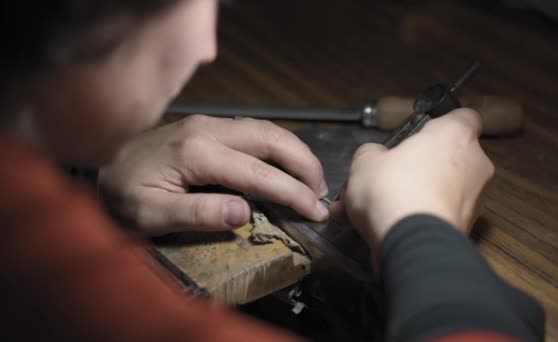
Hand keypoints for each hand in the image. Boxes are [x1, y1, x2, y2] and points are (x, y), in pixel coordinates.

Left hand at [98, 115, 328, 235]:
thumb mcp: (149, 214)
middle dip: (304, 164)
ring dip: (295, 152)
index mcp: (196, 151)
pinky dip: (280, 146)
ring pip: (267, 128)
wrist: (98, 167)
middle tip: (323, 194)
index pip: (258, 171)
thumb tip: (244, 212)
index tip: (316, 212)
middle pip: (272, 137)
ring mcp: (209, 124)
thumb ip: (196, 213)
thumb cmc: (121, 196)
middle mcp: (208, 129)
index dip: (292, 192)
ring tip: (312, 181)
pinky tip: (286, 164)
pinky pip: (255, 129)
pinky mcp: (209, 126)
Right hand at [331, 108, 493, 253]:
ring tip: (382, 208)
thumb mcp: (365, 162)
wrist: (412, 242)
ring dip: (420, 195)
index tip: (422, 134)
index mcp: (455, 135)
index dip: (442, 124)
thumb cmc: (394, 190)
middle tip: (393, 175)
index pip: (464, 117)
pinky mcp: (468, 229)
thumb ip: (373, 154)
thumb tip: (375, 157)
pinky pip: (441, 216)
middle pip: (453, 157)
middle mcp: (475, 164)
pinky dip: (421, 219)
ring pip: (446, 190)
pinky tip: (390, 227)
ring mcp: (476, 200)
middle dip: (425, 166)